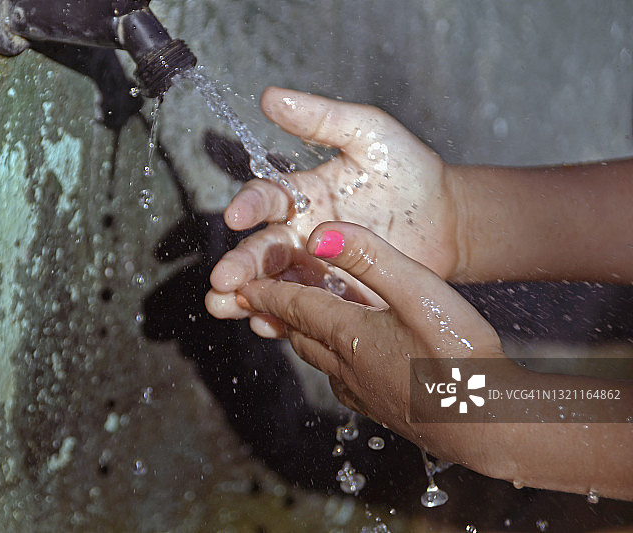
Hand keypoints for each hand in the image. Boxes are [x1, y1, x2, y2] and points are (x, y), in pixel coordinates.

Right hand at [206, 88, 458, 332]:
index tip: (236, 216)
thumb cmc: (408, 170)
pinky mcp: (338, 299)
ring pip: (274, 285)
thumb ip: (322, 118)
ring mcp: (317, 270)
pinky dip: (284, 320)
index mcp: (301, 195)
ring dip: (248, 297)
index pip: (265, 199)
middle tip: (223, 279)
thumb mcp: (368, 133)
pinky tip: (267, 325)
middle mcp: (300, 234)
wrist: (449, 220)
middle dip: (240, 264)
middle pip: (261, 250)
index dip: (249, 206)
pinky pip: (307, 311)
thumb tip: (269, 96)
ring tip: (225, 307)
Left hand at [235, 221, 503, 456]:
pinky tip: (344, 361)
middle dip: (277, 313)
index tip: (242, 285)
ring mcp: (364, 392)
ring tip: (294, 324)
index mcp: (350, 334)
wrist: (490, 427)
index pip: (295, 306)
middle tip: (257, 301)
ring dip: (302, 336)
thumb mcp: (418, 292)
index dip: (268, 292)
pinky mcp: (384, 410)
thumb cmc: (460, 357)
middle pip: (301, 333)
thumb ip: (370, 259)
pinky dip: (331, 360)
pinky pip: (342, 379)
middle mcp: (347, 365)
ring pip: (319, 358)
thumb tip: (318, 234)